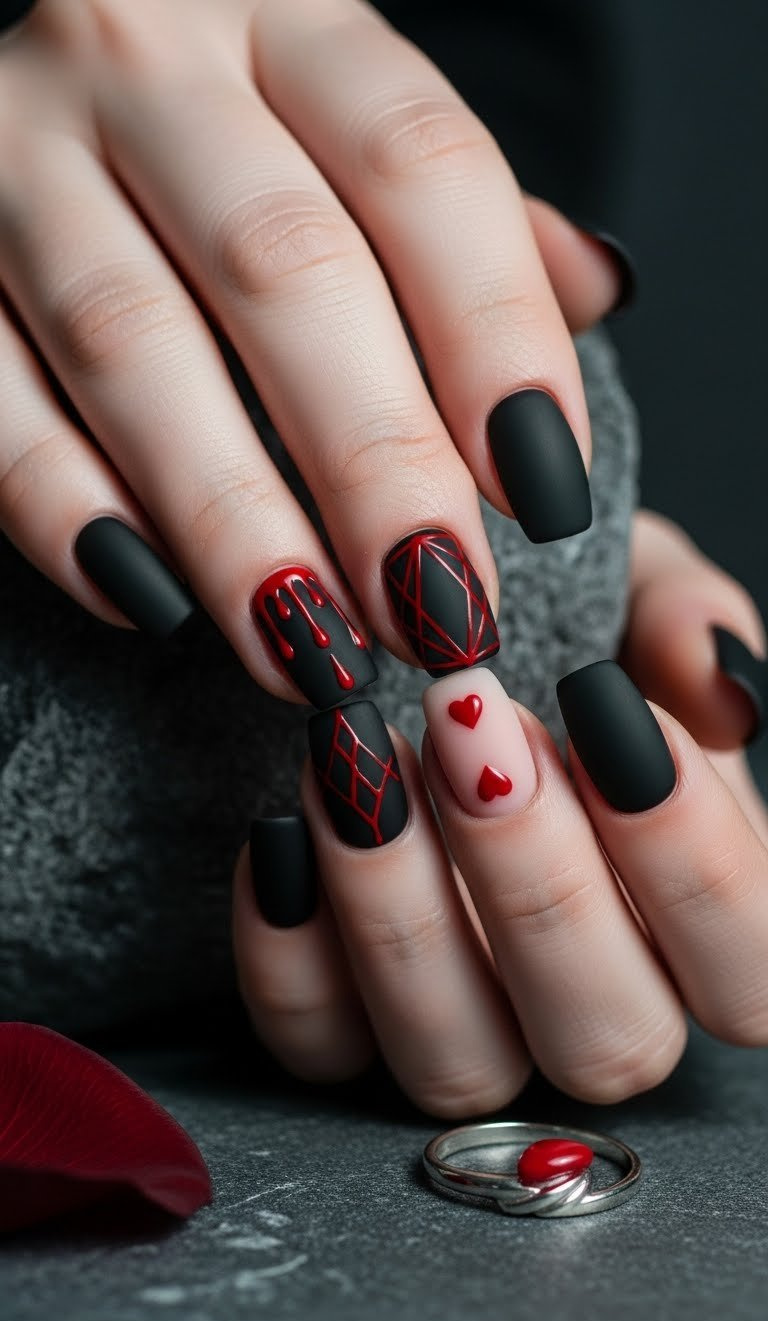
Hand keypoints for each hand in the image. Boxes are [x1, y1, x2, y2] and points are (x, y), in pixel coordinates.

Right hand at [0, 0, 628, 710]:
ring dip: (230, 519)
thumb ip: (473, 219)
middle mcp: (146, 62)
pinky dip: (67, 510)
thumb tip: (597, 287)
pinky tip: (151, 599)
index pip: (418, 164)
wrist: (58, 101)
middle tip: (435, 609)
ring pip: (128, 345)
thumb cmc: (244, 138)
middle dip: (372, 461)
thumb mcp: (359, 132)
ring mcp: (17, 153)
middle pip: (281, 265)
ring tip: (313, 646)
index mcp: (292, 23)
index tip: (544, 488)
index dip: (495, 335)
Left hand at [233, 510, 767, 1115]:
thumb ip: (683, 626)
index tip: (607, 706)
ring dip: (401, 910)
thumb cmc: (551, 632)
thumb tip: (719, 689)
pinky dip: (288, 949)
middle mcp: (593, 1005)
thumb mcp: (626, 592)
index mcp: (696, 925)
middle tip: (470, 716)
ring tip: (356, 749)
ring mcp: (470, 1032)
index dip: (691, 861)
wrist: (416, 649)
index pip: (748, 971)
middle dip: (537, 878)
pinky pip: (321, 1044)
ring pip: (462, 1062)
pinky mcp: (347, 1033)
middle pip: (610, 1041)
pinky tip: (282, 830)